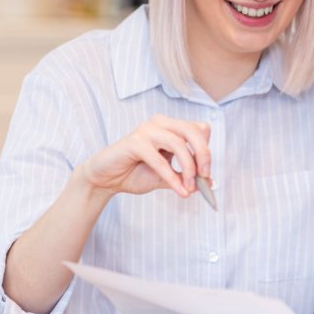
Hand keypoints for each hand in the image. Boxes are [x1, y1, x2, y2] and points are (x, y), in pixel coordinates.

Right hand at [77, 115, 210, 197]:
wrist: (105, 180)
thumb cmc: (134, 173)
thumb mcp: (167, 176)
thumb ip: (185, 177)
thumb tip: (208, 182)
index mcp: (170, 127)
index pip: (200, 129)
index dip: (206, 150)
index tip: (207, 173)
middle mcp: (160, 123)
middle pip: (193, 131)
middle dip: (203, 155)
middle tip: (205, 177)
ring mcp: (147, 130)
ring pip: (178, 143)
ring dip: (189, 168)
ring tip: (190, 188)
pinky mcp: (134, 143)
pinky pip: (159, 160)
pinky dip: (172, 177)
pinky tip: (179, 190)